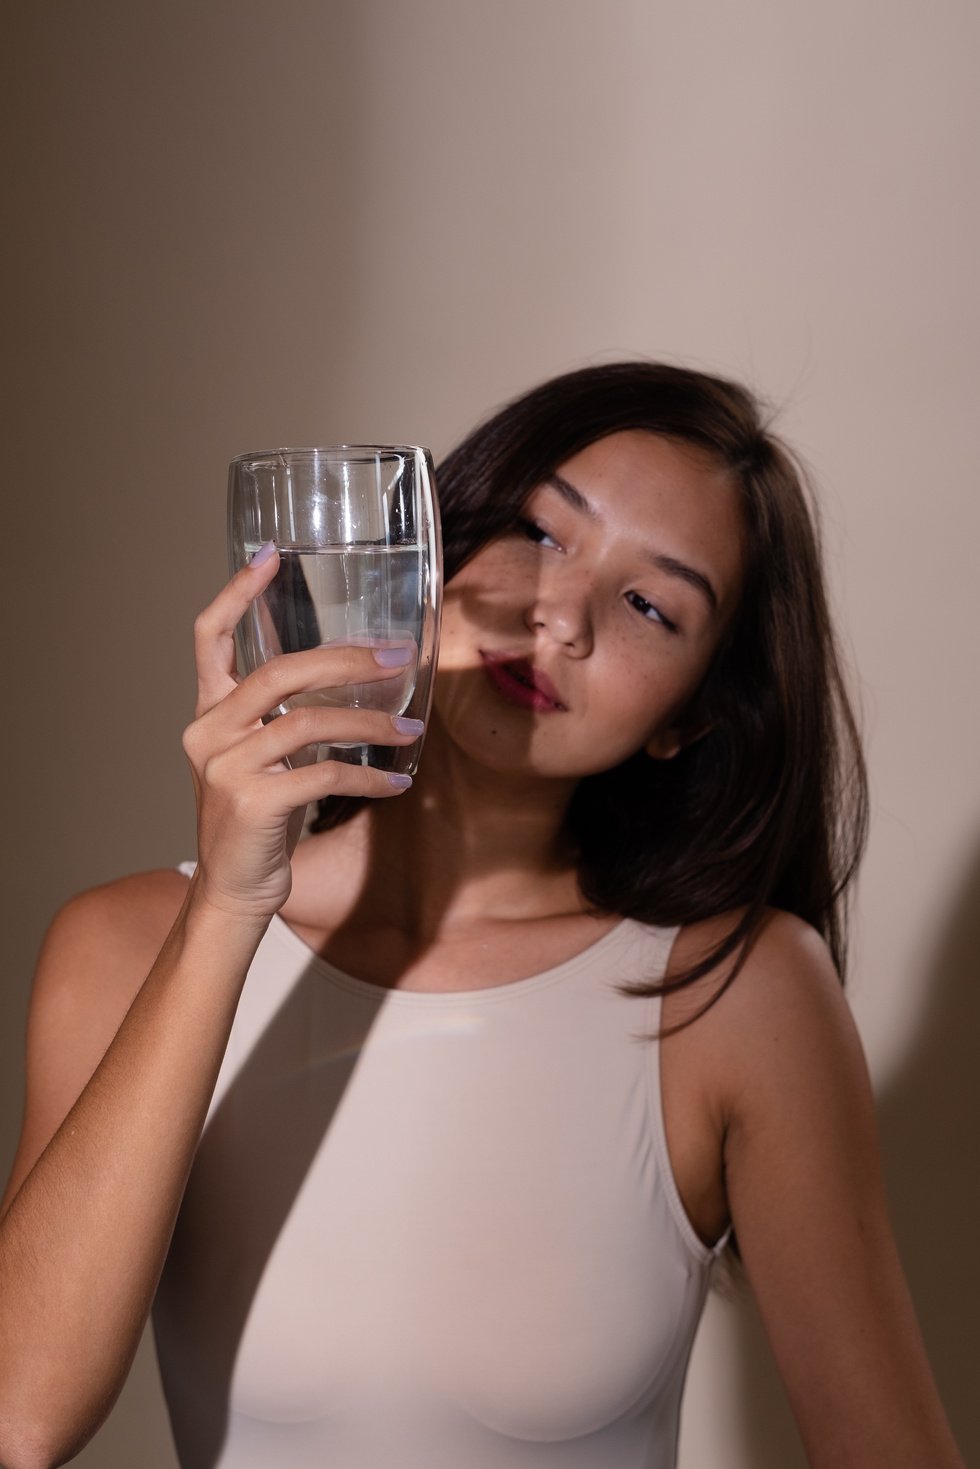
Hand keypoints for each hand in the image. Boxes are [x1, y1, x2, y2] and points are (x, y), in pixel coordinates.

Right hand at [181, 548, 419, 920]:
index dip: (237, 593)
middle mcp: (208, 732)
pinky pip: (324, 774)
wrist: (234, 891)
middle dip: (345, 659)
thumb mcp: (262, 759)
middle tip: (397, 655)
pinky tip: (398, 782)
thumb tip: (359, 680)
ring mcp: (226, 767)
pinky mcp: (252, 802)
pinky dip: (368, 776)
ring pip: (309, 722)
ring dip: (371, 725)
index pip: (209, 638)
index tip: (270, 555)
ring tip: (412, 731)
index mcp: (208, 713)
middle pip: (278, 671)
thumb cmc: (259, 821)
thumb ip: (286, 719)